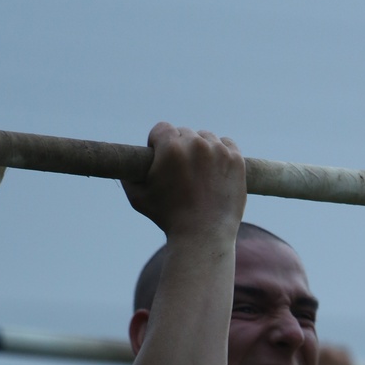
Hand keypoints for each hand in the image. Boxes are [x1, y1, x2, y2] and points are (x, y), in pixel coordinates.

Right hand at [123, 123, 246, 240]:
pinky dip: (222, 152)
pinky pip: (227, 144)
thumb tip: (127, 164)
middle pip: (184, 133)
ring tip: (199, 171)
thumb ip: (128, 175)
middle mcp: (196, 144)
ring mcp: (219, 151)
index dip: (158, 143)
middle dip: (180, 148)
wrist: (204, 236)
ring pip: (206, 138)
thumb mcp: (138, 197)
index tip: (161, 157)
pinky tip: (216, 167)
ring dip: (201, 149)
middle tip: (181, 170)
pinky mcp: (237, 160)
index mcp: (171, 147)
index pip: (162, 128)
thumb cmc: (168, 219)